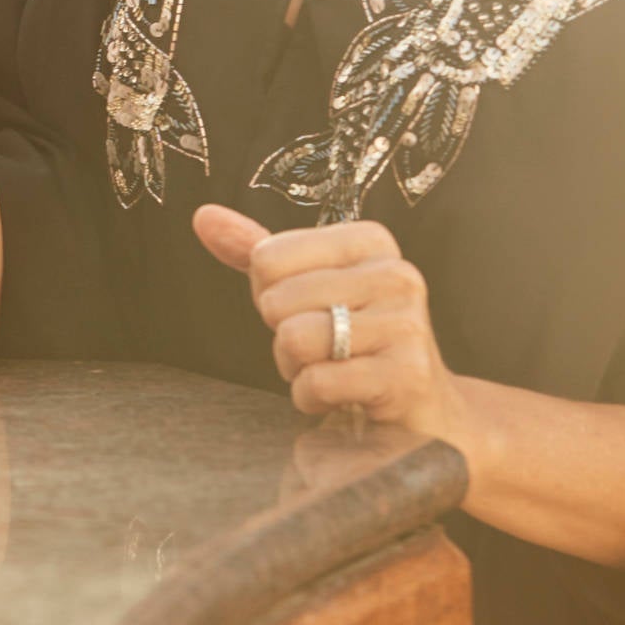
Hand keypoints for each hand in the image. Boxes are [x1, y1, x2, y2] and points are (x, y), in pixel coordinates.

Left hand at [194, 205, 477, 451]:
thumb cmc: (352, 339)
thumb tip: (204, 217)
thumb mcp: (305, 287)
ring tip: (333, 368)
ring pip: (294, 340)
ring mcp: (406, 324)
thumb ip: (257, 251)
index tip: (310, 310)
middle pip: (277, 301)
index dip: (271, 295)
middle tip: (323, 348)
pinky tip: (344, 395)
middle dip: (283, 336)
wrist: (420, 407)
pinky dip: (313, 398)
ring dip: (296, 368)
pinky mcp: (407, 375)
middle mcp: (395, 274)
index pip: (268, 258)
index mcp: (369, 241)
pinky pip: (317, 382)